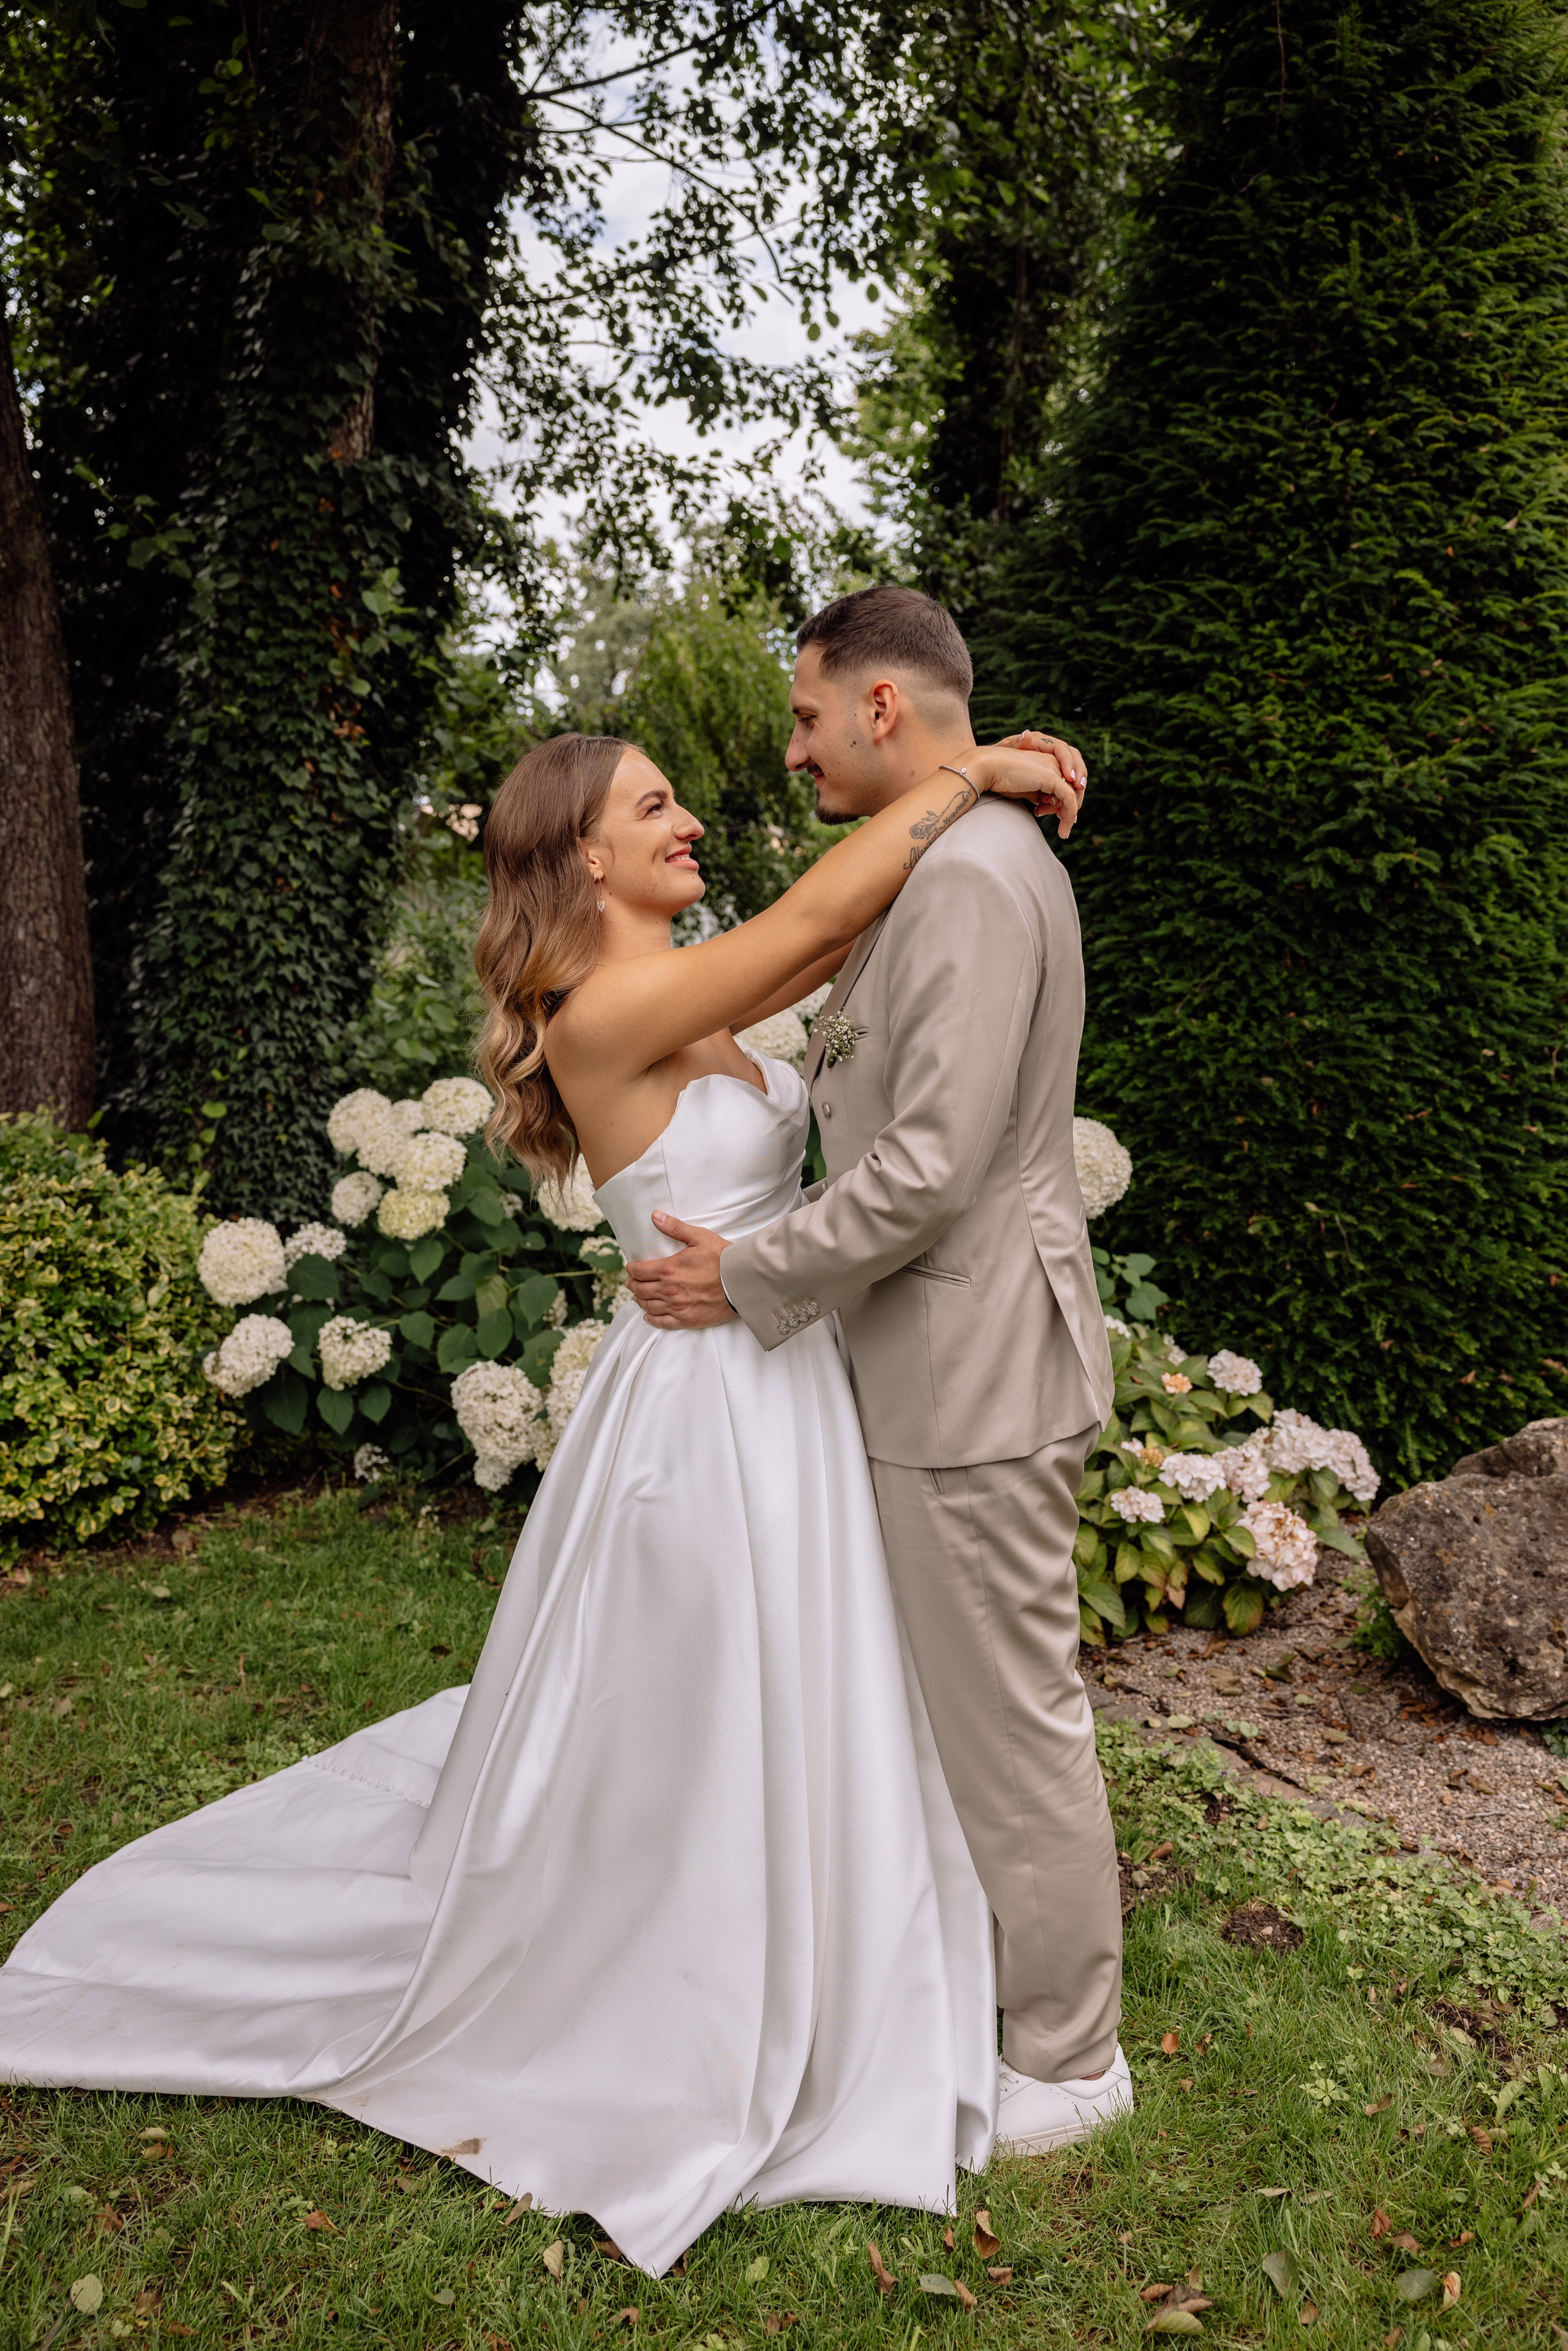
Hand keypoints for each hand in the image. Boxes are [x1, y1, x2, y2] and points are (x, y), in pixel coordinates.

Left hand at [625, 1213, 737, 1328]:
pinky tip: (648, 1316)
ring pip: (648, 1306)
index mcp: (669, 1269)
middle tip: (632, 1282)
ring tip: (638, 1296)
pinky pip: (662, 1322)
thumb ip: (675, 1228)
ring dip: (640, 1300)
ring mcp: (677, 1307)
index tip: (631, 1268)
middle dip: (633, 1284)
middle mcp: (668, 1290)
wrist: (742, 1282)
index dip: (631, 1269)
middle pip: (640, 1289)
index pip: (639, 1271)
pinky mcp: (686, 1319)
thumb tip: (655, 1216)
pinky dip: (651, 1319)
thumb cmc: (722, 1258)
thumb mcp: (699, 1237)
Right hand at [970, 738, 1082, 837]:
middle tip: (1063, 826)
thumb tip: (1044, 804)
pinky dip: (1069, 814)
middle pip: (1074, 789)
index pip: (1066, 783)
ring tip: (1061, 830)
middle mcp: (1054, 761)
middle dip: (1069, 809)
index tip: (1053, 815)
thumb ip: (1036, 793)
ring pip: (1073, 794)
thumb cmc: (1000, 777)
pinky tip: (1063, 828)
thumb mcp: (1024, 788)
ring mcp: (1054, 768)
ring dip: (1069, 815)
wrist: (988, 768)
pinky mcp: (1051, 777)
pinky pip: (1068, 798)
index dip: (1064, 802)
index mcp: (1048, 761)